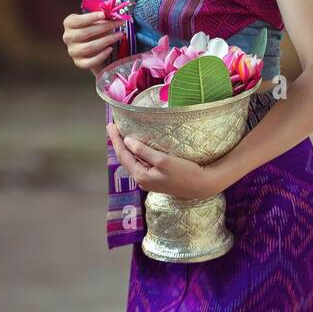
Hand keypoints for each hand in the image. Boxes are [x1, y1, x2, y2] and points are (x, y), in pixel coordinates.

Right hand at [62, 10, 127, 72]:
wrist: (92, 47)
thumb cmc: (94, 29)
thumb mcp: (96, 21)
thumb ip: (102, 18)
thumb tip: (114, 15)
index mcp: (69, 24)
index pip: (77, 21)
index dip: (90, 17)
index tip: (103, 14)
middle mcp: (68, 37)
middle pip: (85, 33)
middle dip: (104, 27)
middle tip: (119, 23)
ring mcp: (73, 51)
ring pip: (89, 47)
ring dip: (106, 40)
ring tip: (119, 34)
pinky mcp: (79, 63)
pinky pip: (90, 61)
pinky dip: (102, 55)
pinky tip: (110, 48)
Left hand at [107, 122, 221, 199]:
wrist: (202, 185)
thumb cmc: (184, 172)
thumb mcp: (163, 160)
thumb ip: (143, 151)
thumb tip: (127, 141)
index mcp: (141, 175)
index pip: (123, 155)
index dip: (116, 139)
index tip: (110, 125)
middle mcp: (142, 180)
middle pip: (126, 159)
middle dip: (119, 144)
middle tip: (114, 128)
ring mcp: (150, 181)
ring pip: (133, 162)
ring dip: (127, 149)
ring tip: (122, 136)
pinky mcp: (157, 179)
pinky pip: (141, 164)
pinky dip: (137, 154)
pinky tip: (138, 148)